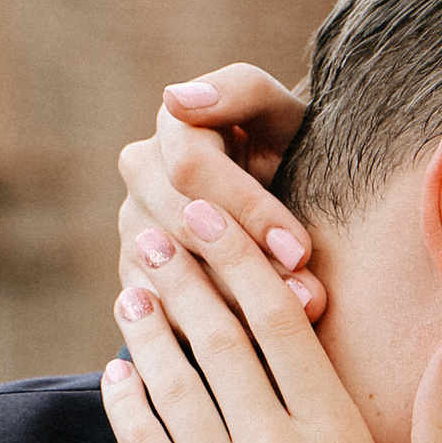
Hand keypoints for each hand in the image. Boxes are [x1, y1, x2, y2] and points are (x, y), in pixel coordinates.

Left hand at [102, 194, 441, 442]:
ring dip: (147, 326)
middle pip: (218, 336)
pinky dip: (125, 401)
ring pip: (172, 382)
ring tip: (132, 282)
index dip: (242, 261)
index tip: (213, 218)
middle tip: (158, 223)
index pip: (282, 324)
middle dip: (184, 272)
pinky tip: (116, 371)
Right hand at [118, 70, 324, 322]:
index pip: (191, 169)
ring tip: (293, 326)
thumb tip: (176, 99)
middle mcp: (141, 174)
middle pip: (179, 229)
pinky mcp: (135, 276)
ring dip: (235, 306)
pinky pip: (159, 314)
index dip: (248, 211)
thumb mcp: (282, 114)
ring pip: (168, 277)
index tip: (301, 250)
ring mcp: (132, 226)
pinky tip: (260, 350)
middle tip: (309, 299)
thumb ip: (242, 92)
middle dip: (249, 266)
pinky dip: (211, 334)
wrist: (292, 196)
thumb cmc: (292, 150)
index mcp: (174, 126)